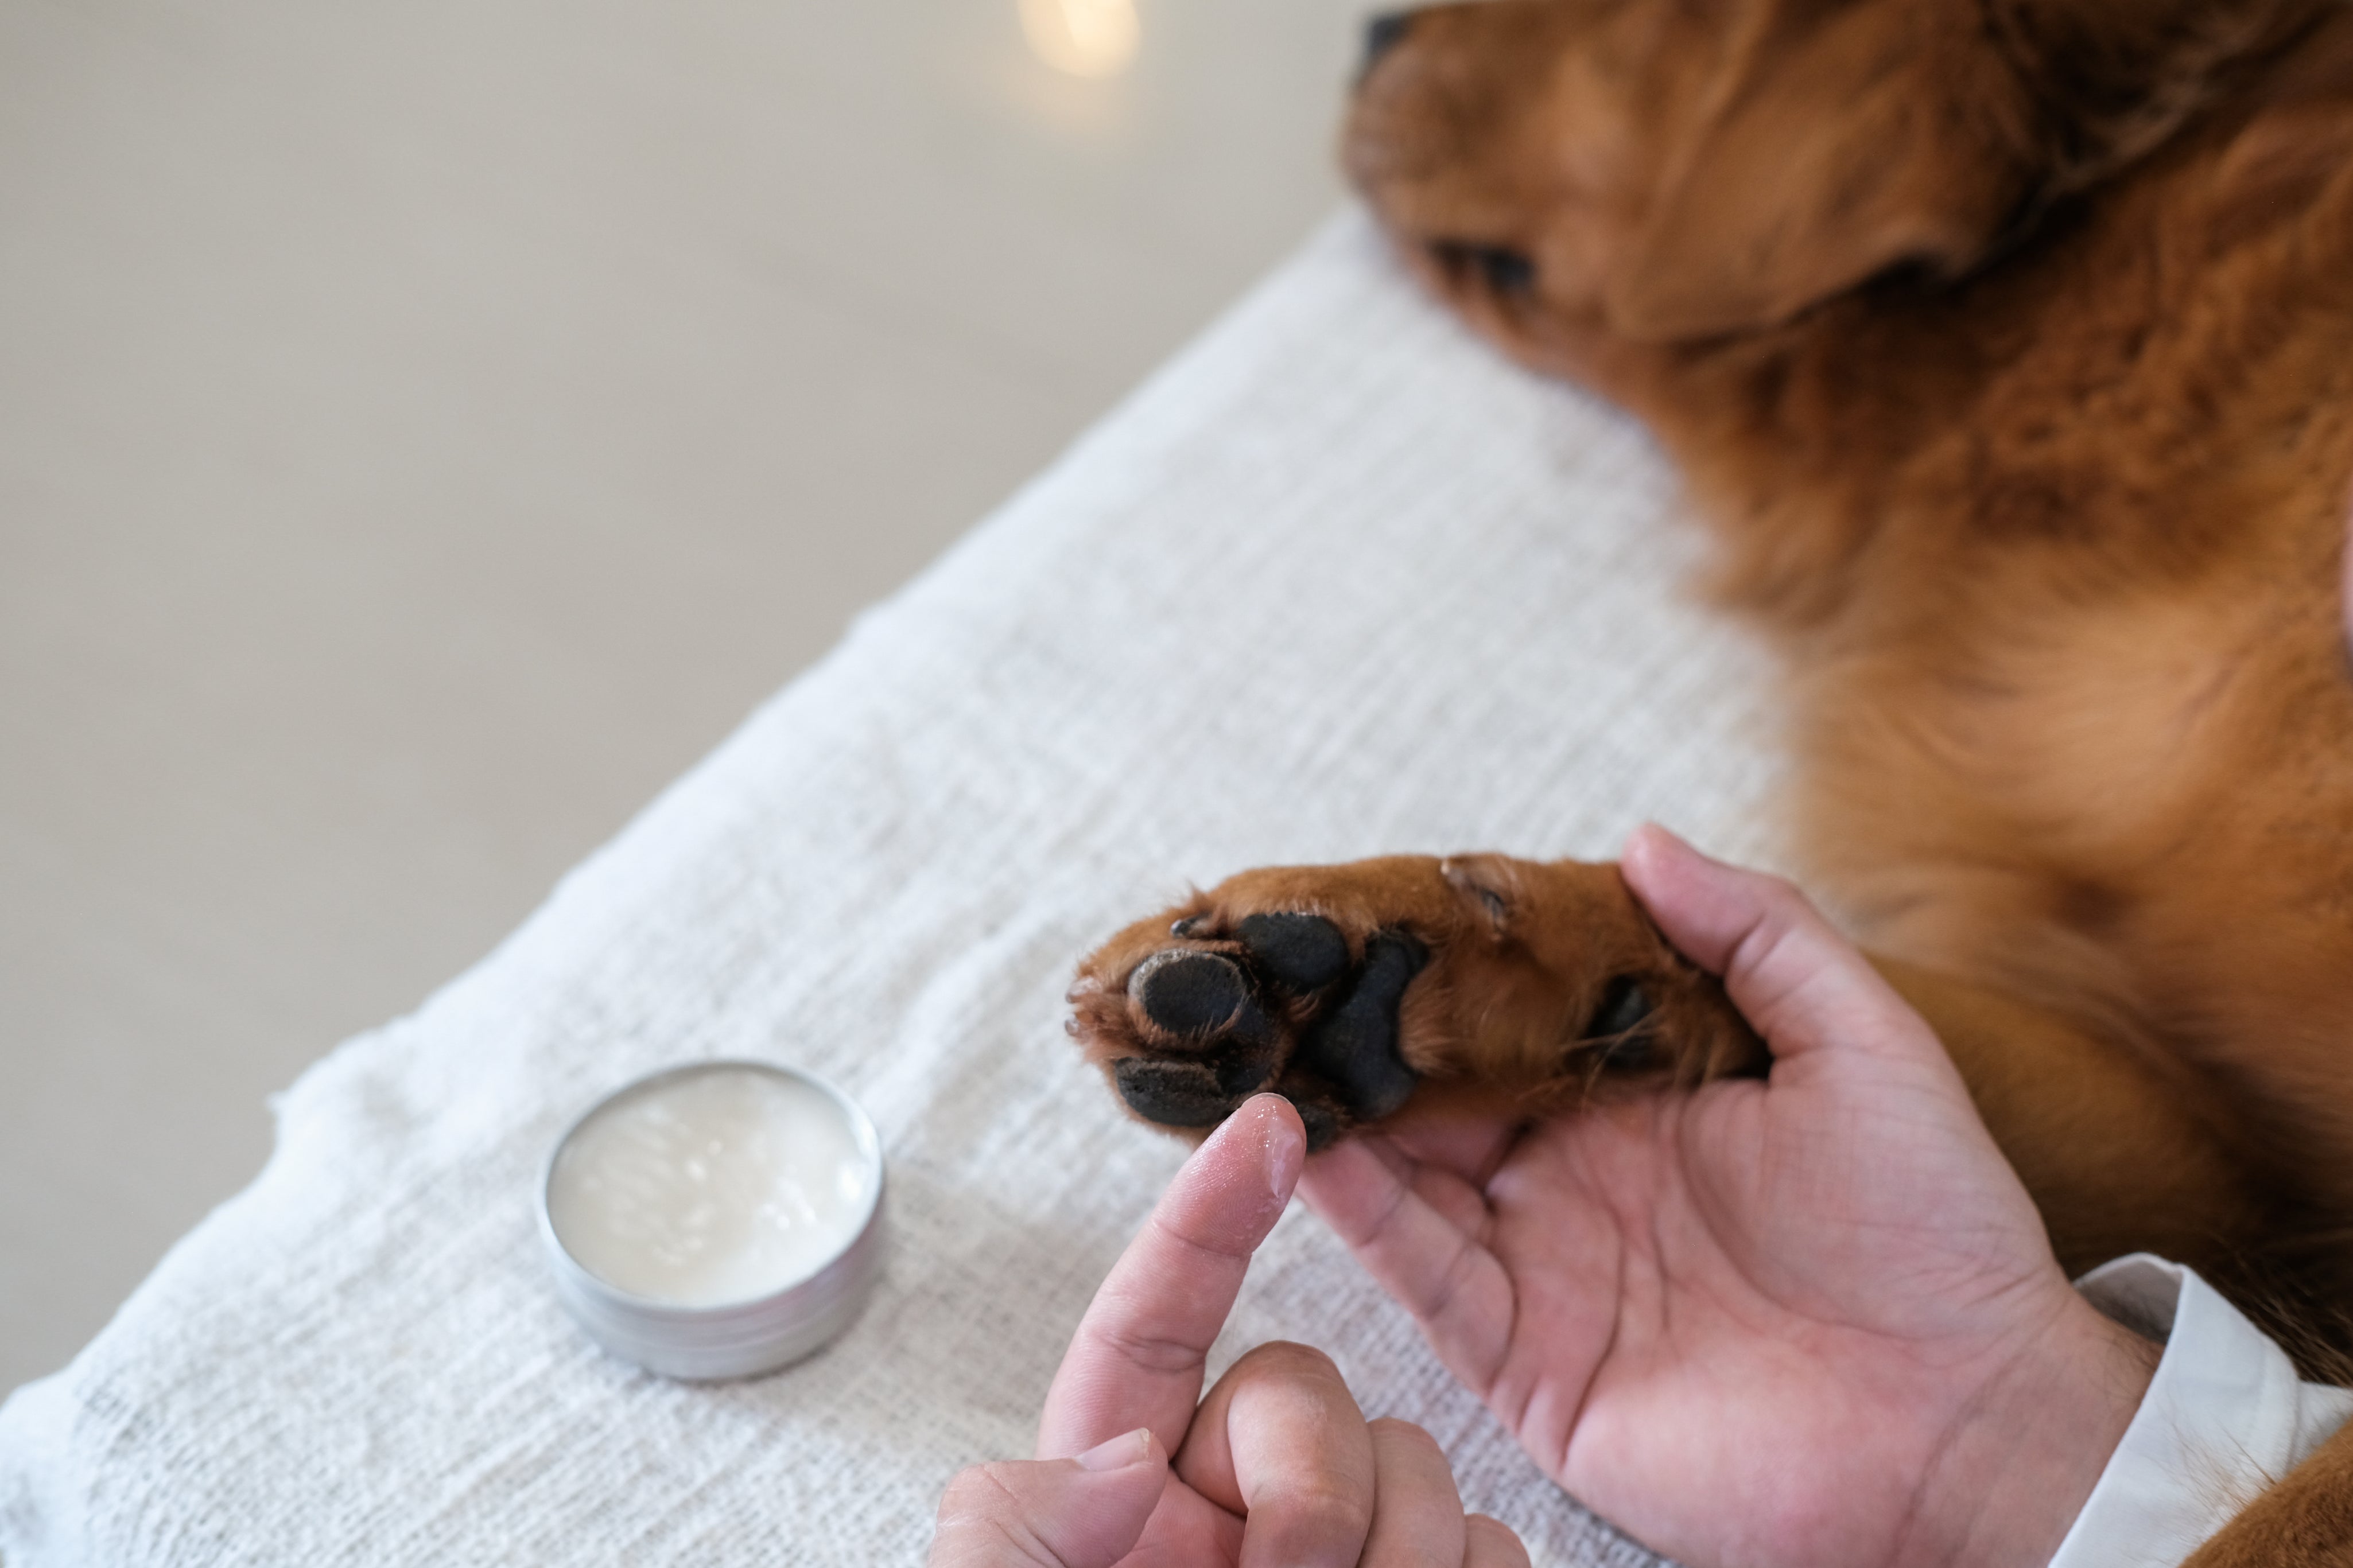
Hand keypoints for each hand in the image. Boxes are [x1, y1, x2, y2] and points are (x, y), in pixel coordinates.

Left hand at [928, 1094, 1530, 1567]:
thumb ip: (1014, 1532)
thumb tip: (1129, 1455)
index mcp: (1119, 1501)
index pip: (1155, 1327)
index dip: (1204, 1222)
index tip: (1268, 1127)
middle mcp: (1234, 1517)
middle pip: (1313, 1396)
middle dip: (1309, 1485)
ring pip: (1424, 1473)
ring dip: (1400, 1555)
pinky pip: (1499, 1553)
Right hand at [1300, 825, 2160, 1567]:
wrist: (1970, 1427)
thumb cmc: (1939, 1235)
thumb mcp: (1867, 1045)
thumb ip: (1760, 933)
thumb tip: (1642, 838)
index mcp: (1644, 1098)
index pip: (1516, 1018)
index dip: (1446, 966)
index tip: (1373, 907)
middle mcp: (1575, 1174)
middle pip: (1439, 1091)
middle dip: (1364, 1030)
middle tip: (1282, 965)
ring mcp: (1544, 1266)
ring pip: (1406, 1175)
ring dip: (1337, 1109)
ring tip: (1268, 1036)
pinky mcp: (1525, 1359)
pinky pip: (1422, 1273)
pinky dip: (1359, 1211)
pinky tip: (1312, 1142)